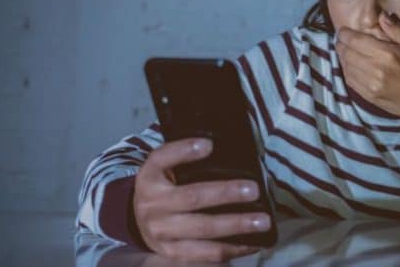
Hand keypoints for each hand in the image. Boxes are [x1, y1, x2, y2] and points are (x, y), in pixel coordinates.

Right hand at [133, 137, 267, 261]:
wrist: (138, 221)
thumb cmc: (161, 187)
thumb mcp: (162, 166)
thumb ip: (181, 154)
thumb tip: (215, 145)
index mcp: (150, 177)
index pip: (162, 159)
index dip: (184, 151)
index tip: (209, 145)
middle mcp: (153, 205)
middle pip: (192, 197)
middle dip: (226, 193)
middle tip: (254, 190)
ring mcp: (163, 233)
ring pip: (204, 230)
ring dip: (236, 225)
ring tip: (262, 221)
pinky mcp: (173, 253)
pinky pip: (206, 254)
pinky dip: (232, 249)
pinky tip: (253, 242)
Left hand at [335, 11, 399, 116]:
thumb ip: (397, 30)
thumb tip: (382, 16)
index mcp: (386, 54)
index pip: (355, 40)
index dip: (345, 34)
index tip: (343, 30)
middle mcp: (375, 69)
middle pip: (347, 53)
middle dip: (341, 44)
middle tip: (342, 40)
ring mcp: (369, 84)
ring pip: (346, 66)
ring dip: (342, 57)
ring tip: (344, 51)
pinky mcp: (367, 96)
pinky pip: (349, 80)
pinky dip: (346, 70)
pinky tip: (350, 65)